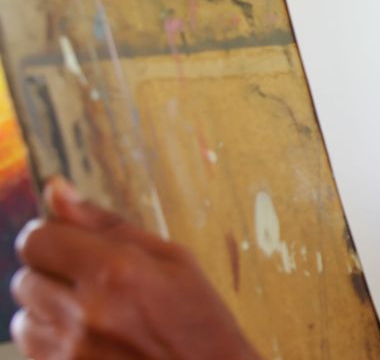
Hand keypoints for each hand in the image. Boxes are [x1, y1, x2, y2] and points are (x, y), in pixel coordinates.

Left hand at [10, 178, 259, 359]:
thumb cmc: (201, 324)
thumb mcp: (173, 260)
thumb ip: (108, 225)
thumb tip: (59, 190)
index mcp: (116, 272)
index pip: (37, 239)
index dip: (50, 237)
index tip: (67, 242)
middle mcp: (86, 313)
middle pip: (25, 278)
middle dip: (53, 277)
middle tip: (95, 287)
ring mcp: (72, 353)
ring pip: (23, 319)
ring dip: (50, 314)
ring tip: (95, 318)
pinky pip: (35, 351)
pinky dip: (55, 344)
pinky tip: (94, 342)